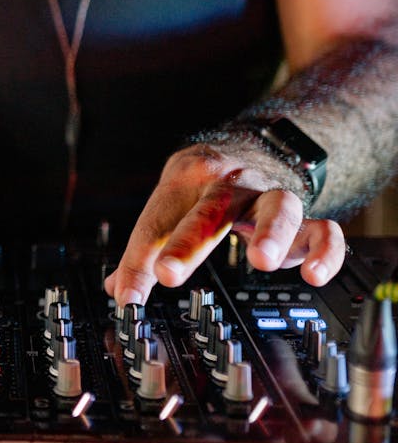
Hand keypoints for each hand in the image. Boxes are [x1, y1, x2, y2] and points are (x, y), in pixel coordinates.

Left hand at [103, 144, 346, 306]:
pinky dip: (323, 250)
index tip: (128, 297)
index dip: (138, 262)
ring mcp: (270, 196)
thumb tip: (118, 292)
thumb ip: (144, 253)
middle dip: (186, 241)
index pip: (157, 223)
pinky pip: (323, 229)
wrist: (254, 146)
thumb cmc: (203, 188)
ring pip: (276, 207)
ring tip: (260, 262)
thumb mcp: (169, 209)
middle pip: (209, 209)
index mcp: (187, 181)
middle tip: (166, 274)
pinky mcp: (304, 217)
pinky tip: (314, 275)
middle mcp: (230, 184)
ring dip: (270, 233)